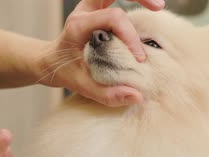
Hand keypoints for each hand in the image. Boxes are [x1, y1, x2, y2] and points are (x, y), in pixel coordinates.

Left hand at [36, 0, 164, 106]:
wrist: (50, 61)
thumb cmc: (65, 73)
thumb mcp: (83, 87)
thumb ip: (107, 94)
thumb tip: (137, 96)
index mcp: (79, 26)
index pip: (112, 18)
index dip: (130, 36)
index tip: (139, 58)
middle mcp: (84, 11)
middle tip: (159, 6)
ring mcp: (90, 8)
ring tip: (157, 6)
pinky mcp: (97, 10)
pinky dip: (132, 0)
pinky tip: (149, 8)